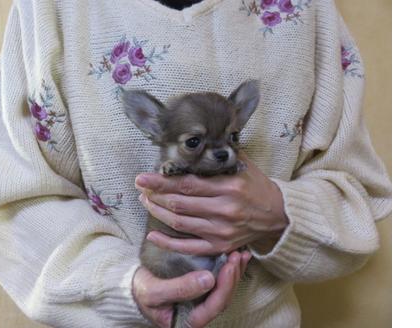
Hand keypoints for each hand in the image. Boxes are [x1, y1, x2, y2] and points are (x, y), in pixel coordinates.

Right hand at [133, 251, 250, 327]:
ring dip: (234, 271)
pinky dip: (230, 268)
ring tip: (239, 253)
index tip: (228, 266)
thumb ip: (180, 288)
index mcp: (190, 321)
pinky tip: (238, 256)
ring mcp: (202, 302)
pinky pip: (220, 281)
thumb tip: (209, 279)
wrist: (133, 287)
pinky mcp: (202, 290)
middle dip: (232, 276)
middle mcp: (199, 314)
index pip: (214, 306)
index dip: (224, 287)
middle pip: (223, 298)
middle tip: (236, 255)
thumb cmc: (142, 291)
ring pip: (225, 289)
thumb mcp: (155, 292)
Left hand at [136, 152, 288, 255]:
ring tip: (146, 202)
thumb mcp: (244, 165)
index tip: (143, 177)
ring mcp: (221, 231)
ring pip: (180, 222)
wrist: (280, 216)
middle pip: (180, 203)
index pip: (188, 184)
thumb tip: (199, 140)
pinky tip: (153, 236)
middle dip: (155, 195)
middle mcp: (224, 210)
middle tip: (140, 187)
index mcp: (230, 187)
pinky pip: (189, 247)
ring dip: (158, 212)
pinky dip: (168, 243)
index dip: (161, 182)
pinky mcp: (220, 246)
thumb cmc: (258, 187)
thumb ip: (221, 154)